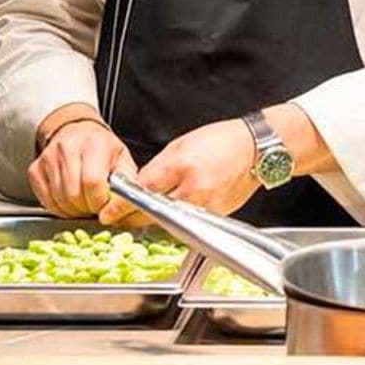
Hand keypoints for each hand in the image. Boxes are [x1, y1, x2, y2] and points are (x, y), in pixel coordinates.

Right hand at [27, 119, 135, 216]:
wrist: (76, 131)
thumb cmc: (101, 146)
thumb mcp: (122, 158)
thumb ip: (128, 180)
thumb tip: (129, 204)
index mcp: (94, 145)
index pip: (93, 182)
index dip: (100, 200)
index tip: (106, 205)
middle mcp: (68, 149)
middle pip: (74, 195)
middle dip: (88, 207)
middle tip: (96, 205)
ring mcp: (48, 159)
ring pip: (59, 201)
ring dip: (74, 210)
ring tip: (85, 202)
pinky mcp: (35, 170)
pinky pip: (46, 201)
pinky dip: (60, 208)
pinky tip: (71, 200)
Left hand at [98, 118, 258, 225]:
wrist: (256, 149)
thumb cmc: (221, 141)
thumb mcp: (181, 145)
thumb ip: (157, 168)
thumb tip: (137, 186)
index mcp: (181, 166)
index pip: (141, 192)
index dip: (120, 205)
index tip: (108, 212)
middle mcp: (193, 189)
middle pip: (151, 213)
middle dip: (131, 217)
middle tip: (119, 217)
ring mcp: (206, 205)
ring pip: (168, 221)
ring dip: (153, 219)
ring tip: (145, 213)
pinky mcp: (216, 215)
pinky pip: (187, 222)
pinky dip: (176, 219)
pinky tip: (173, 211)